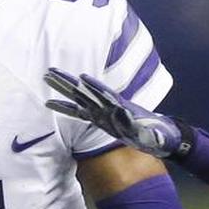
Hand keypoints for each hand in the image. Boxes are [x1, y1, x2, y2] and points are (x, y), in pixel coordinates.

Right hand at [44, 68, 184, 157]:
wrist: (161, 136)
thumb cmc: (159, 136)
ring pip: (79, 97)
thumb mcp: (155, 136)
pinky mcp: (98, 119)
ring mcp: (102, 111)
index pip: (106, 95)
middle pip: (87, 91)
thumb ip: (149, 133)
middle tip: (52, 71)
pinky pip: (77, 113)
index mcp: (122, 107)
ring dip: (64, 87)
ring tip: (48, 77)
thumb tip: (141, 128)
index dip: (96, 87)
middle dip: (70, 82)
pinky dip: (64, 107)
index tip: (83, 78)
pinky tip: (50, 103)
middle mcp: (109, 106)